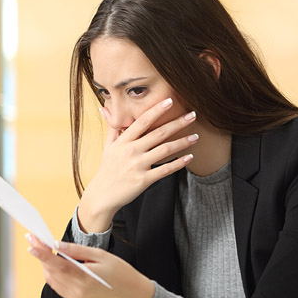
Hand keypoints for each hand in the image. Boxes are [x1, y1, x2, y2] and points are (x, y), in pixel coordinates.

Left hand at [26, 234, 153, 297]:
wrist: (133, 296)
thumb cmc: (121, 273)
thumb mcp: (102, 256)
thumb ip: (78, 251)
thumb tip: (58, 245)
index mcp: (85, 278)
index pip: (58, 265)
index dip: (43, 255)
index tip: (32, 244)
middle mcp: (78, 291)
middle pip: (51, 272)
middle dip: (41, 255)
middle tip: (35, 240)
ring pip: (52, 280)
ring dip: (46, 264)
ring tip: (43, 249)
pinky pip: (58, 287)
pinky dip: (53, 274)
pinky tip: (54, 264)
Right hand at [78, 98, 197, 231]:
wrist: (102, 196)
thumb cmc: (106, 171)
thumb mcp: (107, 148)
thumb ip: (112, 128)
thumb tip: (104, 107)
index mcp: (123, 141)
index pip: (142, 121)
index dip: (156, 110)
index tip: (170, 101)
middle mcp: (131, 151)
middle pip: (158, 133)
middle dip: (177, 123)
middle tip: (193, 115)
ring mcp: (138, 165)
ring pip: (165, 150)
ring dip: (183, 142)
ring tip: (196, 136)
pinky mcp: (144, 180)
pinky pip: (165, 170)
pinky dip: (178, 163)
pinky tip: (189, 157)